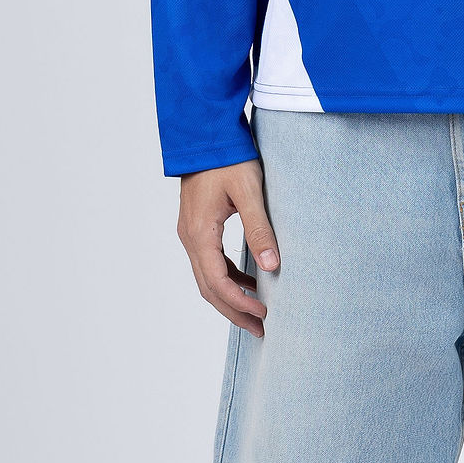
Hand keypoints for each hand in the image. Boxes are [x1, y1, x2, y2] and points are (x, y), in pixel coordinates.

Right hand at [177, 159, 279, 335]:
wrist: (206, 133)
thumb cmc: (228, 158)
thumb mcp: (249, 192)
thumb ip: (260, 229)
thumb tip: (273, 267)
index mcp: (200, 233)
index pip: (216, 282)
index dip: (239, 303)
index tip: (264, 314)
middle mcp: (190, 237)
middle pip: (208, 288)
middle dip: (234, 310)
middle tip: (261, 329)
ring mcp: (191, 232)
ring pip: (207, 277)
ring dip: (230, 297)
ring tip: (257, 312)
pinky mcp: (198, 226)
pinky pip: (209, 262)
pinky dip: (228, 277)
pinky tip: (250, 280)